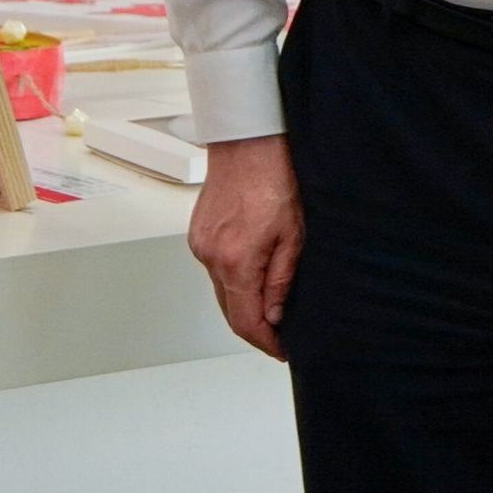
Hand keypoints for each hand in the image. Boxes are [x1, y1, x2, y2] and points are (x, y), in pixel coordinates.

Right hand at [190, 132, 303, 358]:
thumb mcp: (294, 233)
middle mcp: (210, 257)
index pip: (244, 321)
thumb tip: (275, 314)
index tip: (281, 350)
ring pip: (221, 290)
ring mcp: (200, 245)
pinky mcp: (198, 234)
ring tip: (271, 307)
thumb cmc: (274, 176)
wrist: (248, 142)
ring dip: (243, 302)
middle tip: (279, 335)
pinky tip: (252, 276)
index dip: (264, 341)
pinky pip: (215, 269)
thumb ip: (282, 279)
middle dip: (254, 327)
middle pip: (229, 310)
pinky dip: (232, 280)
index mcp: (235, 261)